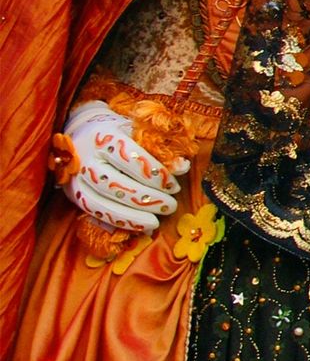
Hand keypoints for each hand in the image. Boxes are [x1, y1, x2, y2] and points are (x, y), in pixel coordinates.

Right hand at [56, 100, 183, 231]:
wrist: (81, 134)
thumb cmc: (119, 134)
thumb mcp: (138, 134)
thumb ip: (161, 150)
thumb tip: (183, 167)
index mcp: (105, 136)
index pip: (131, 157)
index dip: (155, 174)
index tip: (173, 186)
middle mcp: (86, 157)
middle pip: (116, 183)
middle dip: (147, 198)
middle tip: (170, 206)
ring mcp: (77, 178)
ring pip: (102, 202)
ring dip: (133, 215)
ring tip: (156, 222)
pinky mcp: (74, 193)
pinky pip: (95, 212)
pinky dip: (119, 222)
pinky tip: (140, 226)